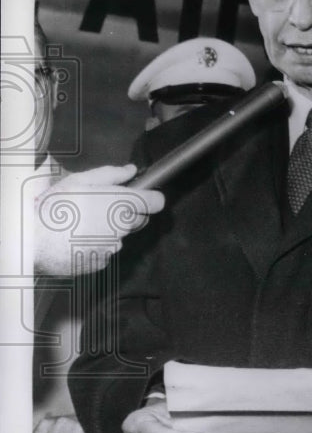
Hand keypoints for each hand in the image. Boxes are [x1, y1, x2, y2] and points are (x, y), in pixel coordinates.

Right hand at [34, 164, 164, 276]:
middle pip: (138, 220)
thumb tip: (132, 170)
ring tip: (81, 225)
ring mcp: (113, 247)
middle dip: (126, 214)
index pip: (157, 202)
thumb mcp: (80, 180)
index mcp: (122, 203)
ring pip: (119, 237)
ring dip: (108, 232)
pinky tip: (76, 240)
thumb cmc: (56, 205)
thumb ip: (111, 175)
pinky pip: (105, 252)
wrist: (33, 239)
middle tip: (99, 209)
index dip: (150, 199)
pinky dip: (95, 247)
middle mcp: (123, 226)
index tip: (141, 198)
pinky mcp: (102, 262)